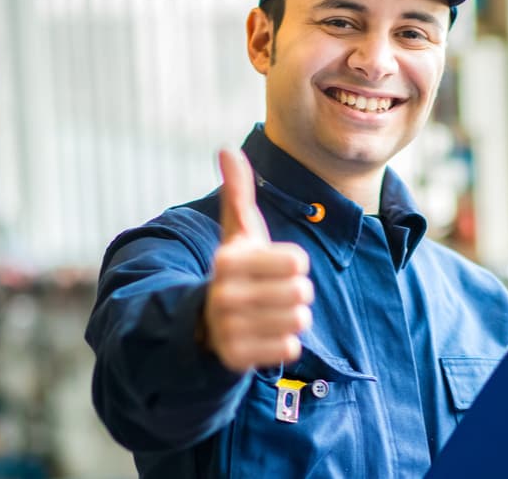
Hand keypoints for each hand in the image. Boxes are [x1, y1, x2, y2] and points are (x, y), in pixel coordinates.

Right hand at [202, 149, 313, 371]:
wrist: (205, 321)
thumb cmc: (236, 270)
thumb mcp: (237, 232)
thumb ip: (237, 192)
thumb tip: (226, 148)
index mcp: (228, 260)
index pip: (299, 262)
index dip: (292, 264)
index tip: (271, 267)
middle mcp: (225, 295)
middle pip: (302, 292)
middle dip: (294, 293)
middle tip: (272, 293)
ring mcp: (229, 329)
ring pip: (299, 321)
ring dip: (291, 317)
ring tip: (269, 313)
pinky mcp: (236, 358)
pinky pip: (289, 348)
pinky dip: (284, 342)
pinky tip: (266, 335)